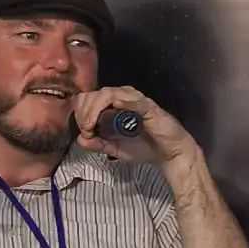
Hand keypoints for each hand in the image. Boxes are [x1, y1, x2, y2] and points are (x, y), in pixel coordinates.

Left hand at [72, 86, 199, 170]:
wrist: (168, 154)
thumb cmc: (143, 147)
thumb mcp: (115, 149)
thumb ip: (98, 145)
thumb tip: (80, 139)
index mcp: (113, 105)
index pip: (89, 98)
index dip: (80, 111)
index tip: (82, 130)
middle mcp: (123, 98)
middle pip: (96, 93)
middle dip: (85, 111)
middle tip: (86, 129)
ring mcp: (136, 101)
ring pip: (109, 93)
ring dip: (96, 108)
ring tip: (92, 125)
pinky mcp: (149, 107)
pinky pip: (135, 101)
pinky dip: (123, 102)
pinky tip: (115, 104)